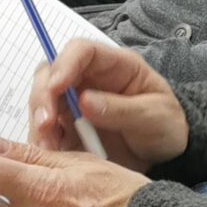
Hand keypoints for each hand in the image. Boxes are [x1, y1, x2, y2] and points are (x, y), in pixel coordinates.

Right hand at [28, 33, 188, 172]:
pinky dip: (42, 141)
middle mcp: (88, 80)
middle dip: (43, 96)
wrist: (167, 156)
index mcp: (115, 66)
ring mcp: (74, 104)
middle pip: (51, 74)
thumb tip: (84, 102)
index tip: (57, 87)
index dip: (65, 63)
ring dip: (39, 122)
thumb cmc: (166, 125)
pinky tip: (50, 155)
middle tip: (47, 124)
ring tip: (49, 146)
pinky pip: (45, 130)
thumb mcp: (155, 116)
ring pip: (42, 102)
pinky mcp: (67, 128)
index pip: (82, 51)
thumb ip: (122, 109)